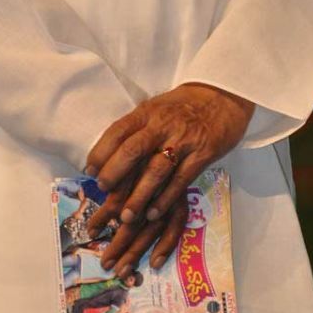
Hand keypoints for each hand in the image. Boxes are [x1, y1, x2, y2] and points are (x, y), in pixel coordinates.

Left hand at [85, 83, 253, 273]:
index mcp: (147, 112)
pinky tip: (153, 214)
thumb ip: (136, 129)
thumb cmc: (183, 106)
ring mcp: (183, 140)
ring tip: (126, 216)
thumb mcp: (156, 108)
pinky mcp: (202, 154)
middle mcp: (162, 125)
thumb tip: (108, 155)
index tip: (89, 171)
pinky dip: (165, 199)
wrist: (223, 96)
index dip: (101, 152)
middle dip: (115, 174)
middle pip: (133, 150)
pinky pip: (181, 180)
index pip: (118, 132)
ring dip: (139, 195)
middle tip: (103, 192)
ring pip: (156, 170)